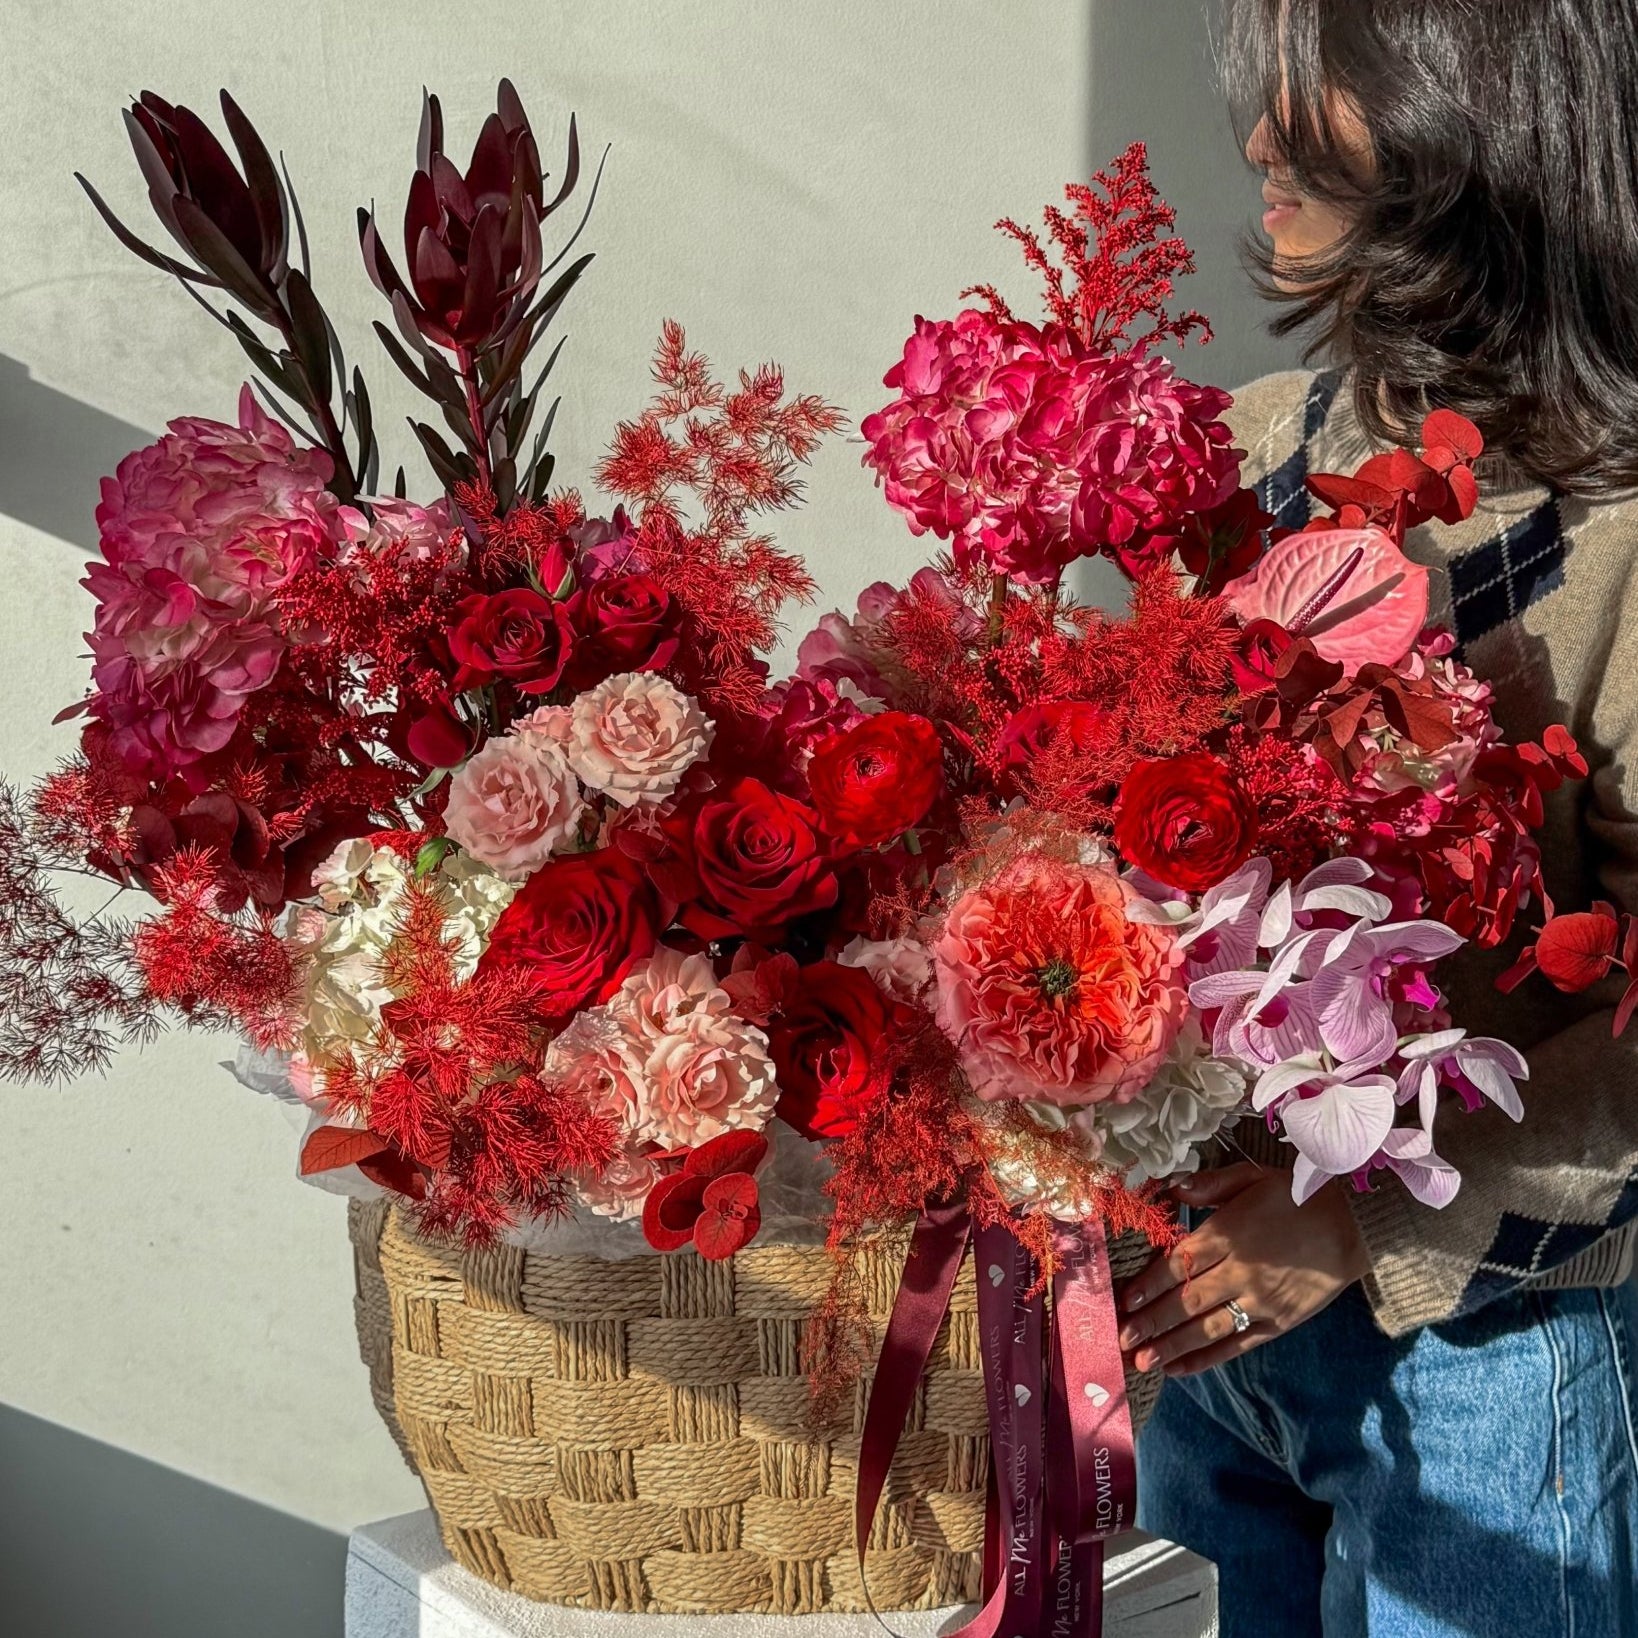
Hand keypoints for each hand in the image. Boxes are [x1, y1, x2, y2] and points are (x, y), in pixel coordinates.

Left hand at [1115, 1163, 1368, 1376]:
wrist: (1355, 1226)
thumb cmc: (1299, 1197)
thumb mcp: (1252, 1177)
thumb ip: (1210, 1185)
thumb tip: (1172, 1189)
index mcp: (1228, 1234)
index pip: (1178, 1263)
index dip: (1149, 1284)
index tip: (1124, 1301)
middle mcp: (1239, 1271)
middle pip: (1186, 1301)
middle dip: (1151, 1323)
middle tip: (1121, 1340)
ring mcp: (1260, 1301)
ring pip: (1207, 1329)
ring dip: (1173, 1347)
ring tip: (1142, 1361)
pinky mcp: (1279, 1323)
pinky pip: (1237, 1345)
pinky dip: (1208, 1359)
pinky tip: (1182, 1368)